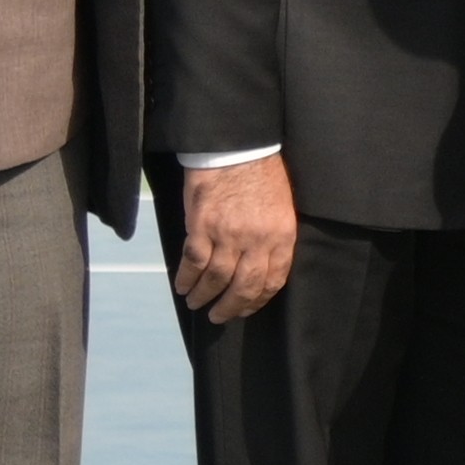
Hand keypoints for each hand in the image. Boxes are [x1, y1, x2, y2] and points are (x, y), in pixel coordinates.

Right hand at [168, 152, 295, 324]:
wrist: (238, 147)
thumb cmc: (263, 175)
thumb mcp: (282, 208)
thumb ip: (274, 238)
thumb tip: (261, 267)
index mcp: (281, 236)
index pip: (273, 280)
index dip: (257, 300)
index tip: (246, 309)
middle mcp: (256, 240)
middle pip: (244, 286)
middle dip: (231, 307)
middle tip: (219, 316)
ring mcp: (228, 235)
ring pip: (216, 278)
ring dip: (204, 296)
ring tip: (196, 303)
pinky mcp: (201, 227)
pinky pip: (193, 261)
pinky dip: (186, 278)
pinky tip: (182, 285)